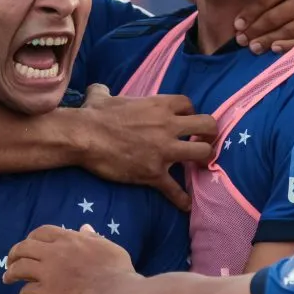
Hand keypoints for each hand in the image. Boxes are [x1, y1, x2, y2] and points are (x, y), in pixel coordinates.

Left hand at [3, 225, 134, 293]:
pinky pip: (26, 292)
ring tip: (7, 278)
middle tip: (10, 260)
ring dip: (11, 272)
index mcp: (69, 240)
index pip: (42, 232)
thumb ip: (93, 238)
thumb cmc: (116, 272)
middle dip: (14, 253)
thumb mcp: (108, 247)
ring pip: (19, 268)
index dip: (32, 237)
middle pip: (24, 247)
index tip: (29, 244)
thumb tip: (84, 227)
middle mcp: (53, 253)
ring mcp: (46, 273)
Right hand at [80, 84, 216, 210]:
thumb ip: (105, 91)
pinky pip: (175, 189)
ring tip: (198, 166)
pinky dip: (181, 199)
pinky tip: (186, 205)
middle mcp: (168, 126)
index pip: (188, 104)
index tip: (183, 120)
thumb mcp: (101, 96)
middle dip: (209, 134)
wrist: (84, 138)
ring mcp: (163, 151)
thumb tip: (98, 88)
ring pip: (202, 154)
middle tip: (202, 141)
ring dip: (203, 160)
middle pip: (207, 126)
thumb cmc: (93, 115)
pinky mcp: (154, 173)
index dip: (188, 112)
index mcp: (158, 105)